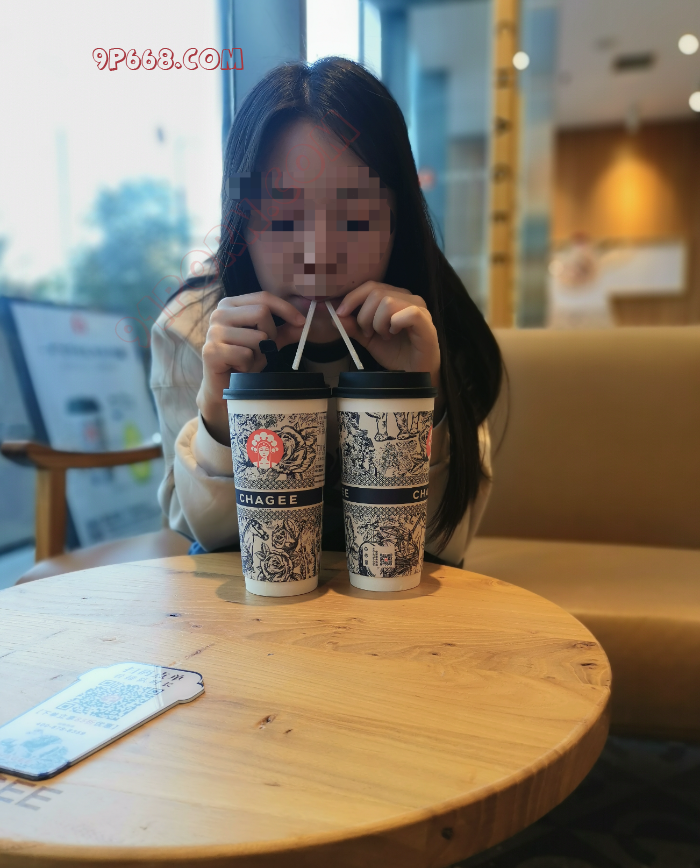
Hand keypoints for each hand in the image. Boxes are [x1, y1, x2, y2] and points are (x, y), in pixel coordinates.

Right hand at [197, 292, 305, 443]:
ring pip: (257, 337)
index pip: (263, 298)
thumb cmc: (243, 360)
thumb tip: (305, 323)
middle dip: (271, 335)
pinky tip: (239, 368)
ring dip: (259, 354)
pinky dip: (249, 365)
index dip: (285, 308)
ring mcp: (213, 332)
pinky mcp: (212, 352)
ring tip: (248, 361)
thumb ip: (284, 331)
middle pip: (262, 313)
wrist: (223, 387)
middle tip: (263, 350)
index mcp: (231, 305)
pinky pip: (246, 355)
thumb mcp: (267, 343)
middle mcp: (219, 313)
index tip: (302, 322)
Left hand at [335, 281, 442, 414]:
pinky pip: (408, 313)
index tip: (340, 314)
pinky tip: (394, 334)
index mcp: (394, 296)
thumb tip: (334, 316)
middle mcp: (407, 297)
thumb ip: (352, 326)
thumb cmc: (395, 353)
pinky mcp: (426, 321)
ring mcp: (419, 308)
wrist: (412, 374)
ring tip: (383, 336)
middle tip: (368, 333)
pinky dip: (395, 324)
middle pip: (376, 292)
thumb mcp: (367, 339)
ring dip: (378, 323)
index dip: (352, 298)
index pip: (370, 286)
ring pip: (388, 302)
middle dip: (364, 315)